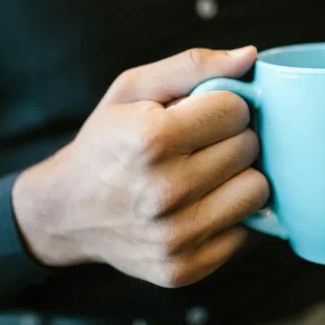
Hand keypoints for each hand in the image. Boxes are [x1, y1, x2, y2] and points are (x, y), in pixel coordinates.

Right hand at [13, 46, 269, 287]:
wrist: (68, 211)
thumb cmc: (106, 142)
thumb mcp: (132, 90)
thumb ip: (191, 66)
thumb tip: (249, 57)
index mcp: (151, 140)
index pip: (235, 110)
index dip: (222, 106)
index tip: (202, 114)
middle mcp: (164, 192)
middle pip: (248, 149)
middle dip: (230, 139)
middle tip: (200, 145)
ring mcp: (174, 237)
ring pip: (256, 191)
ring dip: (237, 178)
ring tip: (205, 174)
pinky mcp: (183, 268)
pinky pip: (242, 232)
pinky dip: (226, 215)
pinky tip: (197, 206)